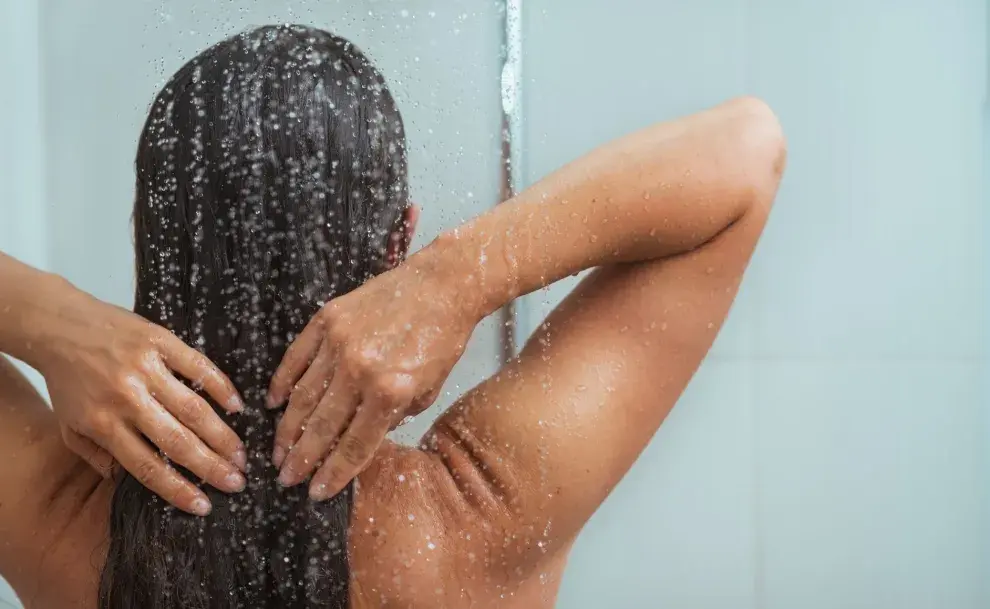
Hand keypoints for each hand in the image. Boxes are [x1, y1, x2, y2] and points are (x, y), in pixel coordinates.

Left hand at [39, 288, 246, 515]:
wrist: (59, 326)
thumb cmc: (68, 381)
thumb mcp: (68, 428)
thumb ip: (97, 458)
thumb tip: (130, 483)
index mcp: (104, 424)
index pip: (147, 466)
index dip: (178, 489)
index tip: (204, 506)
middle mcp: (127, 399)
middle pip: (177, 441)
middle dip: (211, 466)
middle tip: (237, 482)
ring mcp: (146, 369)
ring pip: (193, 409)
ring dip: (222, 435)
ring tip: (242, 455)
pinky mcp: (160, 342)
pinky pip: (198, 367)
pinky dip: (221, 388)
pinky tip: (238, 407)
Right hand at [267, 248, 480, 499]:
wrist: (442, 284)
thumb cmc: (442, 340)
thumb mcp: (429, 390)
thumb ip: (393, 418)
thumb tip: (361, 439)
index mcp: (391, 392)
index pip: (355, 445)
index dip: (333, 473)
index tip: (316, 492)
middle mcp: (361, 370)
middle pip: (322, 427)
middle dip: (302, 459)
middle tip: (285, 479)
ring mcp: (339, 343)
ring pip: (303, 396)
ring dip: (287, 429)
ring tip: (277, 452)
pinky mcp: (327, 319)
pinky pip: (296, 358)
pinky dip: (282, 382)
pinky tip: (272, 404)